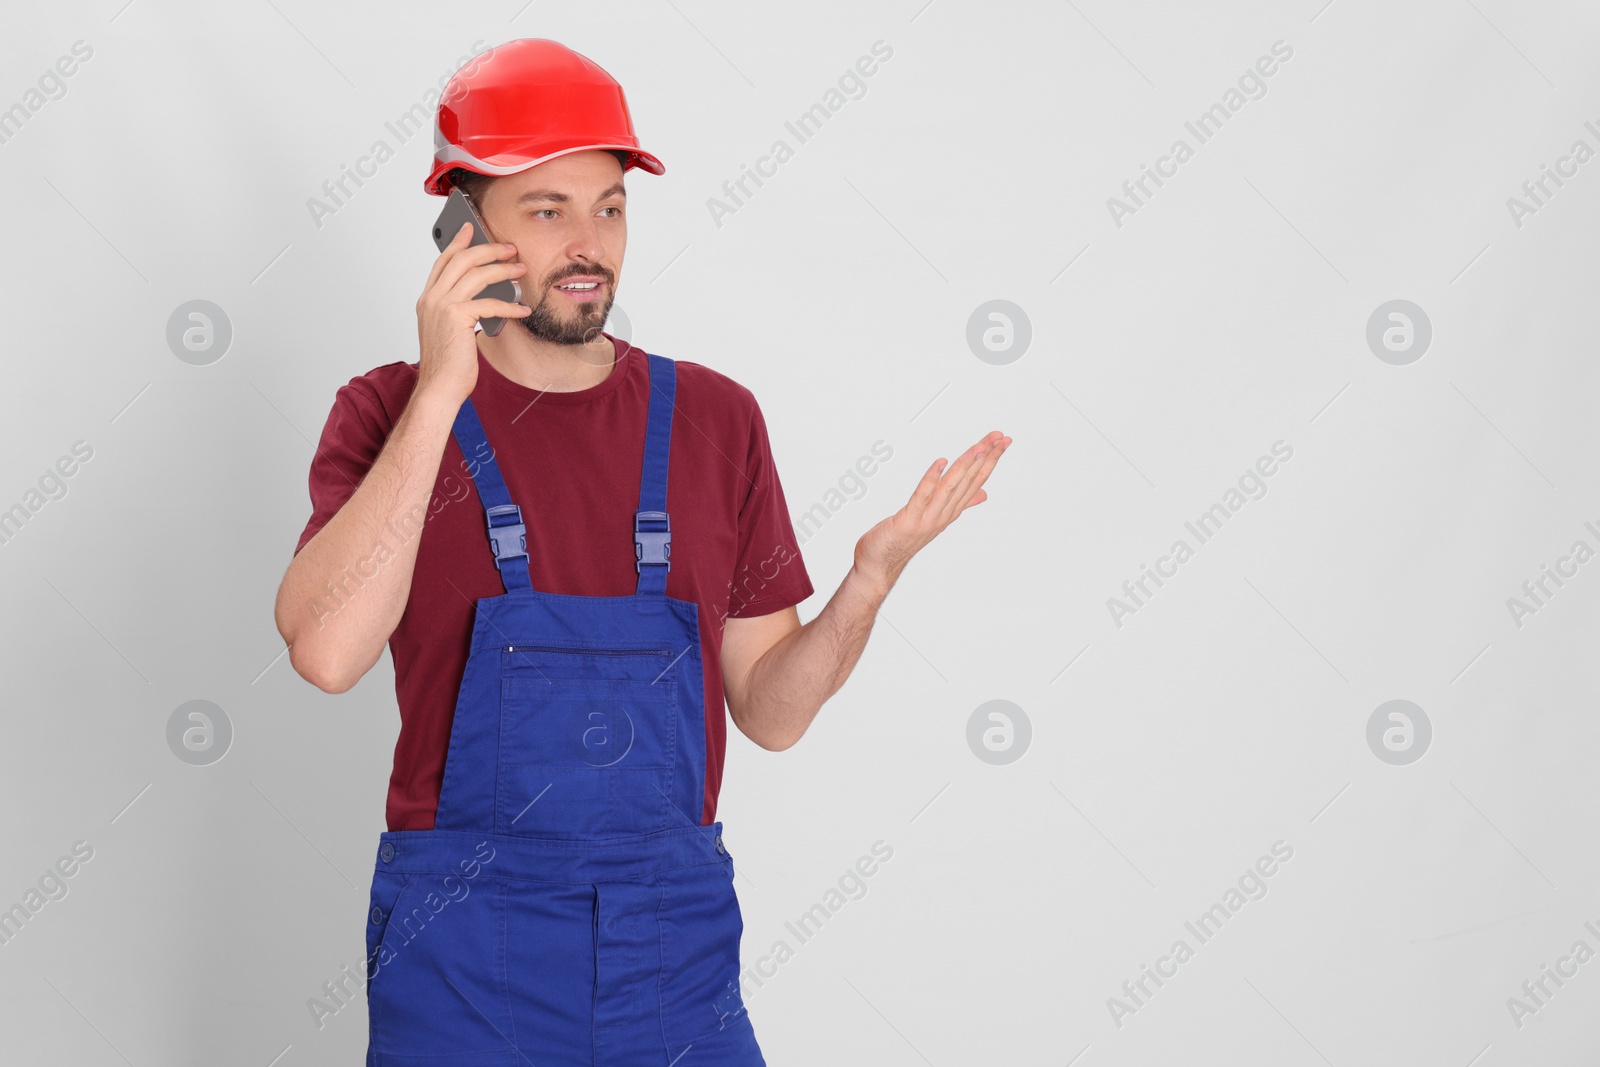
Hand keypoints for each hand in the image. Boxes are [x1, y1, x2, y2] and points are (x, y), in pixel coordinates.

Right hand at [414, 221, 531, 406]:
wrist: (439, 387)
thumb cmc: (448, 364)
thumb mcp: (452, 330)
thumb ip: (462, 309)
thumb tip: (487, 295)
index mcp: (428, 299)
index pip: (443, 262)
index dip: (458, 242)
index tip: (471, 228)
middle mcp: (432, 298)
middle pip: (462, 260)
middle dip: (488, 249)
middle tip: (510, 248)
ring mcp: (442, 306)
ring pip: (476, 275)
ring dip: (503, 269)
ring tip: (521, 269)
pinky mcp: (457, 317)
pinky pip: (489, 302)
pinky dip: (510, 305)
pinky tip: (523, 308)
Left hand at [853, 430, 1011, 590]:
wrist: (881, 564)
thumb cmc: (903, 539)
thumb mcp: (935, 517)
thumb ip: (960, 503)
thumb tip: (982, 494)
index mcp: (951, 510)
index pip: (976, 481)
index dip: (991, 461)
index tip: (1002, 442)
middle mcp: (943, 514)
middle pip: (968, 481)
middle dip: (985, 457)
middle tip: (999, 438)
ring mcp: (927, 518)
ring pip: (950, 487)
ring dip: (965, 465)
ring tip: (977, 447)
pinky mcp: (909, 520)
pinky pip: (922, 496)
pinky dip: (931, 478)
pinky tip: (940, 462)